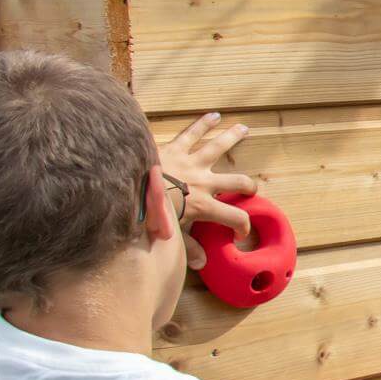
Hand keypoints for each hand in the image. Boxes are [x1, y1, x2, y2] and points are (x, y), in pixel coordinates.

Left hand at [157, 113, 259, 268]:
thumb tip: (201, 264)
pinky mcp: (175, 149)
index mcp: (204, 207)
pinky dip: (202, 123)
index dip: (243, 226)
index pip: (235, 217)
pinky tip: (213, 115)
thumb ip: (187, 248)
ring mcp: (191, 163)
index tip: (240, 233)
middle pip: (237, 182)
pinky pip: (192, 133)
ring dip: (232, 138)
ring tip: (243, 129)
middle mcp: (204, 183)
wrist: (129, 192)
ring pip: (218, 148)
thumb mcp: (170, 236)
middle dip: (248, 186)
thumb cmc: (149, 217)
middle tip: (251, 188)